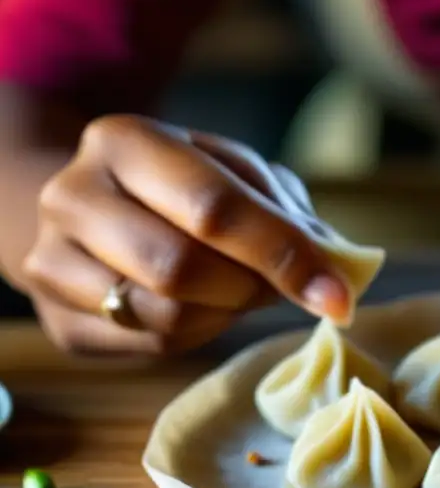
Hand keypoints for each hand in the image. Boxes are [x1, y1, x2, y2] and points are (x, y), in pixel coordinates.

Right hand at [20, 115, 350, 355]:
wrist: (90, 207)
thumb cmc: (180, 187)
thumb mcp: (234, 173)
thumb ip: (285, 213)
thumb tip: (339, 269)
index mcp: (123, 141)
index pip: (212, 207)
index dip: (283, 254)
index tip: (338, 294)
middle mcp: (73, 197)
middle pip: (180, 268)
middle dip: (252, 287)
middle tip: (283, 288)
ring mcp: (53, 261)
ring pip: (165, 315)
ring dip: (228, 312)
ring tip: (241, 289)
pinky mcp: (58, 320)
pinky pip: (151, 345)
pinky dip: (199, 333)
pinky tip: (205, 306)